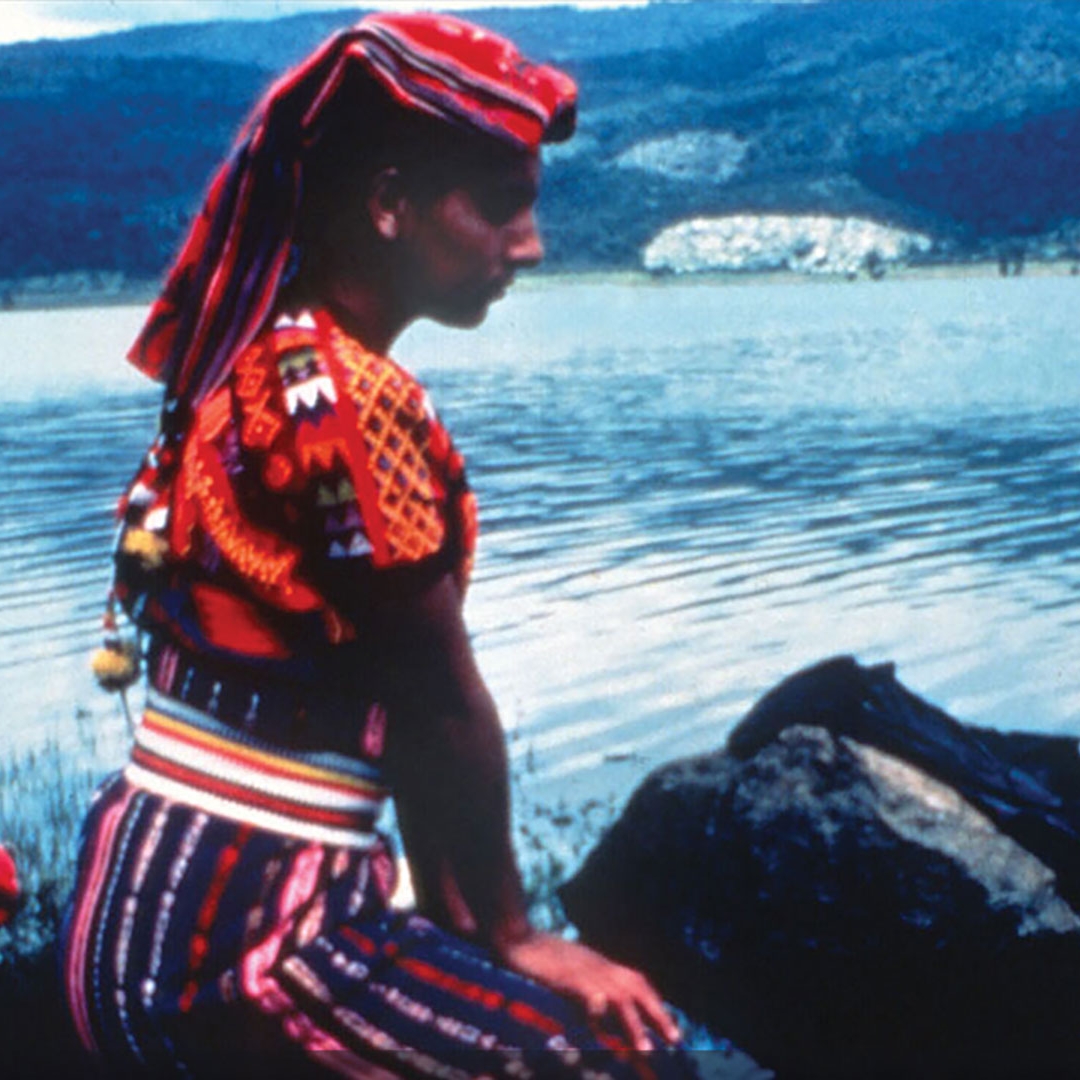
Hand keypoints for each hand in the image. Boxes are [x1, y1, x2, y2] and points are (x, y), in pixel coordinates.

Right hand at [496, 930, 680, 1052]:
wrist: (518, 935)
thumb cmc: (540, 955)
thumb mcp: (570, 970)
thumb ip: (587, 987)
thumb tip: (599, 1011)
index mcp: (601, 964)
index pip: (637, 982)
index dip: (655, 1003)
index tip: (670, 1025)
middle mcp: (599, 966)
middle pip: (637, 986)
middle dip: (657, 1013)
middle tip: (676, 1039)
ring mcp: (585, 970)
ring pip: (619, 995)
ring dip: (634, 1022)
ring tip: (646, 1048)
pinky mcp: (568, 976)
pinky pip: (589, 995)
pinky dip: (598, 1009)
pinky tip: (601, 1023)